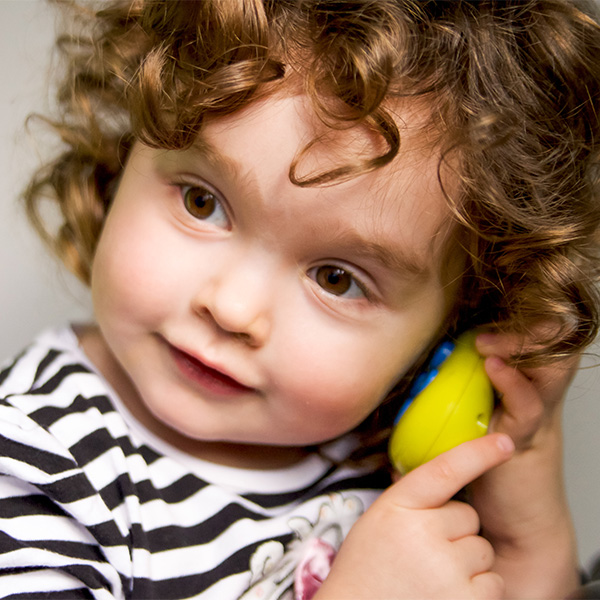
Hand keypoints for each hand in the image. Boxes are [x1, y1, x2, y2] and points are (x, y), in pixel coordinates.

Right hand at [315, 434, 513, 599]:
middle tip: (424, 554)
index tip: (504, 443)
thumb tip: (446, 474)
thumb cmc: (366, 571)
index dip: (478, 452)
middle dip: (455, 533)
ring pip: (482, 550)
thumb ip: (409, 499)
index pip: (445, 469)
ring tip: (432, 579)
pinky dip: (477, 592)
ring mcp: (446, 571)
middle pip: (468, 516)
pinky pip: (493, 584)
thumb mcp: (377, 521)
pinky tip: (447, 596)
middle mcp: (423, 534)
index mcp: (398, 506)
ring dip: (467, 564)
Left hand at [471, 331, 579, 598]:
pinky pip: (529, 405)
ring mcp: (536, 418)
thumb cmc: (489, 476)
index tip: (478, 311)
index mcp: (518, 388)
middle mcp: (534, 397)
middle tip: (486, 321)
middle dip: (524, 323)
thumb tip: (409, 380)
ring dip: (518, 345)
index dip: (515, 319)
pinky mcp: (529, 441)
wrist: (516, 527)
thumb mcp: (465, 424)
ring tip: (487, 341)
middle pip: (550, 343)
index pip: (531, 339)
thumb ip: (448, 401)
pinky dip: (512, 383)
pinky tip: (493, 367)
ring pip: (548, 366)